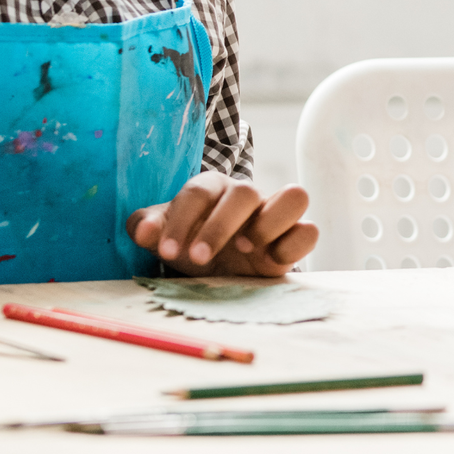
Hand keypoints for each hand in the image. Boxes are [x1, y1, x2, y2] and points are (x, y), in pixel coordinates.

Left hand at [128, 173, 318, 277]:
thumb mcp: (164, 236)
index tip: (168, 251)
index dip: (182, 219)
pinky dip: (294, 246)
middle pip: (246, 191)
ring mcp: (275, 215)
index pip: (200, 190)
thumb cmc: (189, 241)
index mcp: (212, 189)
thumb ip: (150, 227)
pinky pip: (310, 231)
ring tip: (246, 249)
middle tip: (199, 257)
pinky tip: (269, 262)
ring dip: (270, 223)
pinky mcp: (294, 238)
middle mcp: (248, 196)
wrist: (215, 264)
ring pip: (296, 196)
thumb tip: (144, 230)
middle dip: (220, 226)